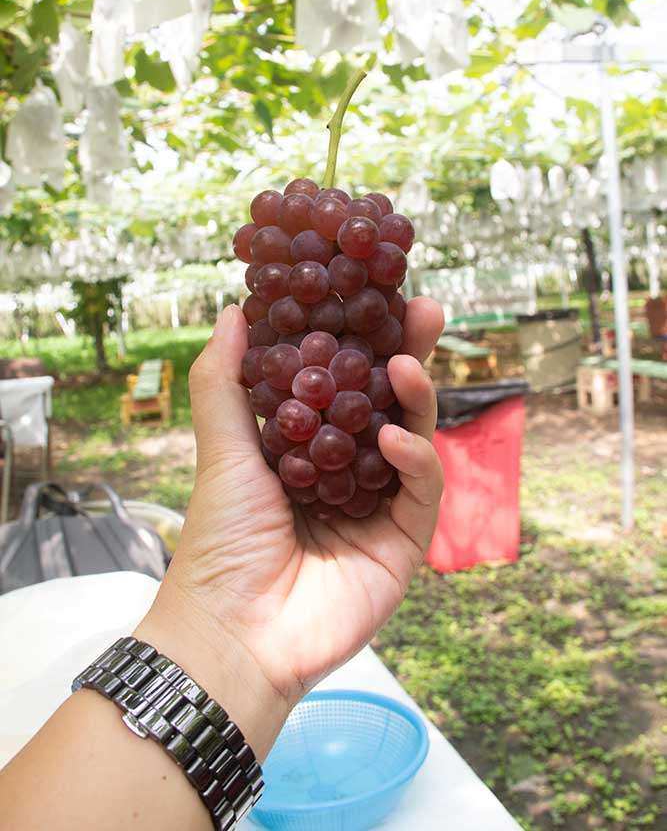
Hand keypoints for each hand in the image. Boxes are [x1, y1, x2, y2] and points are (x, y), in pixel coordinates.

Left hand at [140, 300, 443, 751]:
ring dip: (416, 398)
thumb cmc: (221, 541)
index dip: (360, 342)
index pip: (342, 383)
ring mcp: (378, 505)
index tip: (371, 297)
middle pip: (388, 403)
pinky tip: (398, 437)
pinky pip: (421, 490)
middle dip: (408, 356)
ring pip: (414, 439)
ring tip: (405, 364)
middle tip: (425, 310)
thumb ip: (225, 379)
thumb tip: (231, 311)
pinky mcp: (403, 540)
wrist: (235, 632)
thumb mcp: (222, 449)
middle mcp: (346, 471)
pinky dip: (416, 459)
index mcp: (305, 449)